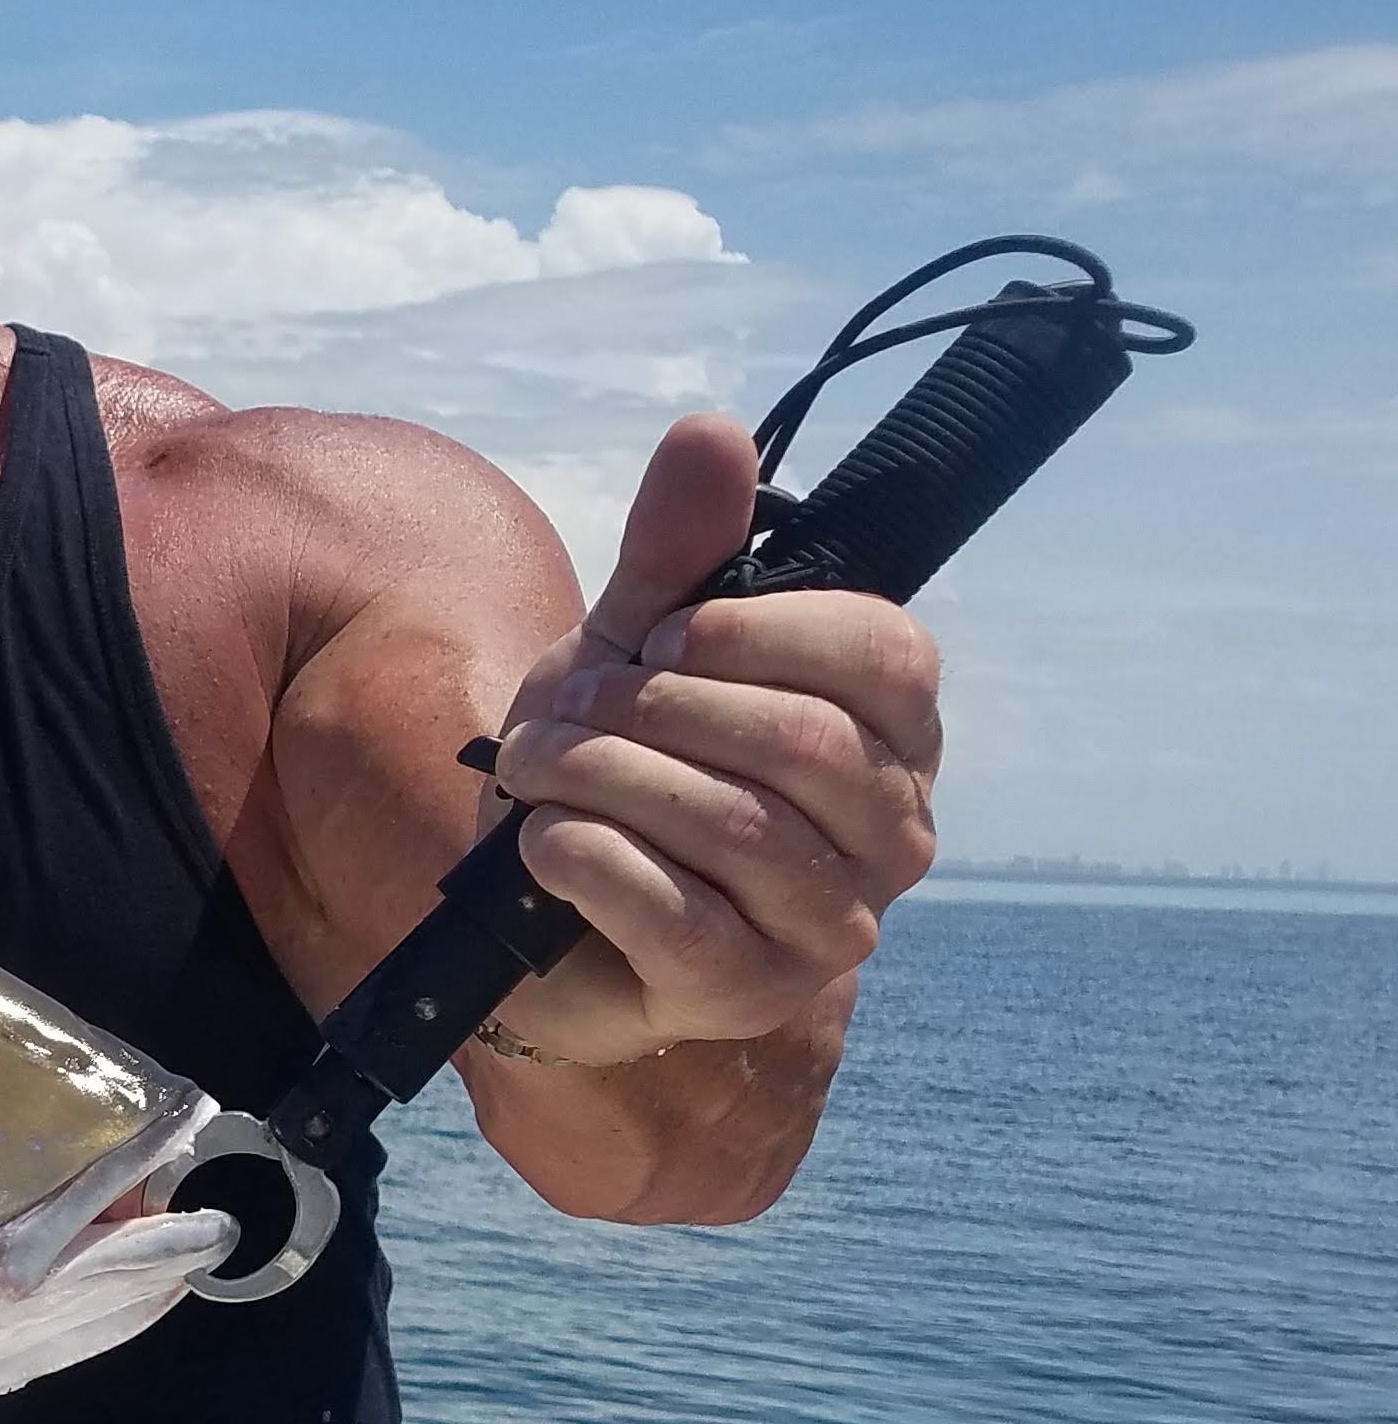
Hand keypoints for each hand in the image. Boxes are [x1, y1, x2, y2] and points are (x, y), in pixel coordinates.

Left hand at [485, 413, 941, 1060]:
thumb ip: (676, 553)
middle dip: (650, 707)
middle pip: (799, 741)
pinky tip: (542, 842)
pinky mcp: (746, 991)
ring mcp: (829, 924)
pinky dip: (589, 859)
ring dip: (602, 779)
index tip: (659, 635)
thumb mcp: (631, 645)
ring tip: (532, 768)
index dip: (758, 633)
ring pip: (735, 826)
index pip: (889, 656)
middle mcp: (890, 833)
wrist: (539, 907)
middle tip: (562, 707)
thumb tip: (713, 432)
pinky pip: (676, 913)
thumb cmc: (614, 764)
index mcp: (890, 735)